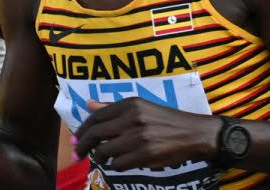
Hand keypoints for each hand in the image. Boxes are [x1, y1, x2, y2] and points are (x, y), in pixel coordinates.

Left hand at [73, 98, 221, 170]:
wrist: (193, 133)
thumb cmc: (164, 120)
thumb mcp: (141, 107)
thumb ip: (113, 107)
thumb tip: (88, 105)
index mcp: (130, 104)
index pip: (97, 116)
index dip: (82, 129)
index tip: (75, 138)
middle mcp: (133, 118)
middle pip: (96, 133)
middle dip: (82, 146)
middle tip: (77, 154)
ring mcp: (139, 137)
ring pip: (105, 151)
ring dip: (100, 157)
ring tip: (103, 158)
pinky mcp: (146, 154)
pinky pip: (119, 164)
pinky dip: (116, 165)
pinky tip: (120, 163)